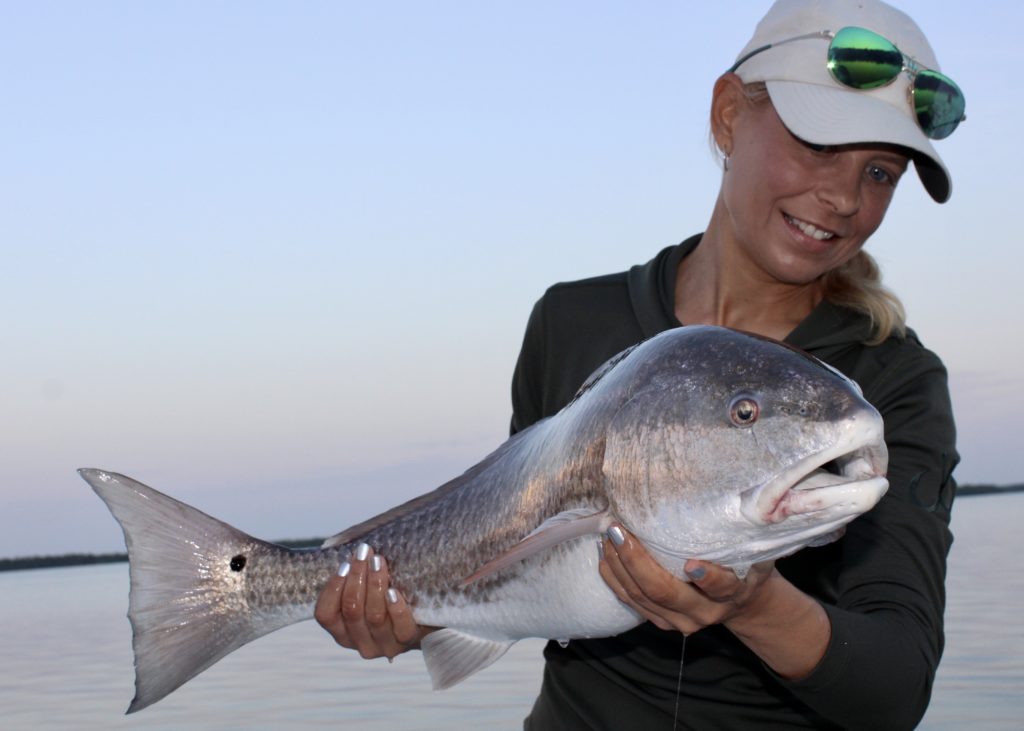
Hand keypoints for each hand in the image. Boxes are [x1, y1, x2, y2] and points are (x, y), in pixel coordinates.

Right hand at [314, 543, 431, 658]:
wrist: (424, 618)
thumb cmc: (388, 596)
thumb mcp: (366, 591)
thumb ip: (354, 577)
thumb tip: (352, 549)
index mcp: (342, 632)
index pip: (325, 615)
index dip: (332, 588)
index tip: (345, 564)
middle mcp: (360, 643)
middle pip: (352, 610)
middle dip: (356, 577)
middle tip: (364, 551)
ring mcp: (383, 646)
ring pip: (374, 616)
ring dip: (375, 584)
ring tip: (378, 561)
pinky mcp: (406, 642)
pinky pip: (400, 626)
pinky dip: (395, 607)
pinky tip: (394, 591)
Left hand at [599, 524, 775, 634]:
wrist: (742, 601)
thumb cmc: (746, 564)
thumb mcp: (756, 549)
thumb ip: (749, 532)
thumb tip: (756, 501)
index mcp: (732, 593)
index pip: (721, 587)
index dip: (708, 577)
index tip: (692, 562)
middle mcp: (704, 612)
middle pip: (663, 591)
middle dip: (636, 561)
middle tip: (618, 530)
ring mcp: (679, 621)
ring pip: (641, 597)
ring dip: (619, 566)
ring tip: (608, 536)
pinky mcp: (662, 621)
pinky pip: (631, 602)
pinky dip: (614, 578)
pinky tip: (606, 555)